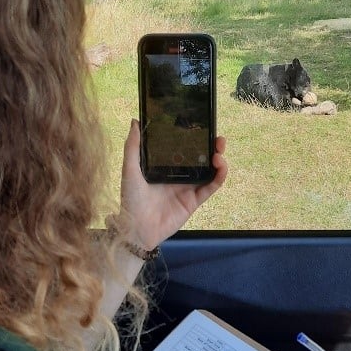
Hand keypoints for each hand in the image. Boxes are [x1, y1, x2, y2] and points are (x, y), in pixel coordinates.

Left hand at [117, 119, 227, 249]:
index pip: (183, 148)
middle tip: (217, 138)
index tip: (200, 127)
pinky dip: (219, 176)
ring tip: (218, 151)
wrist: (137, 228)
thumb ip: (133, 147)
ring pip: (209, 171)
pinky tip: (220, 166)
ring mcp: (188, 188)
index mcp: (164, 166)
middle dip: (211, 146)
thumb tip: (135, 121)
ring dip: (218, 159)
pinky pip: (211, 187)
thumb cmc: (130, 199)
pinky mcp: (194, 201)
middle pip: (200, 158)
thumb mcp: (130, 169)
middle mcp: (178, 175)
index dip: (194, 138)